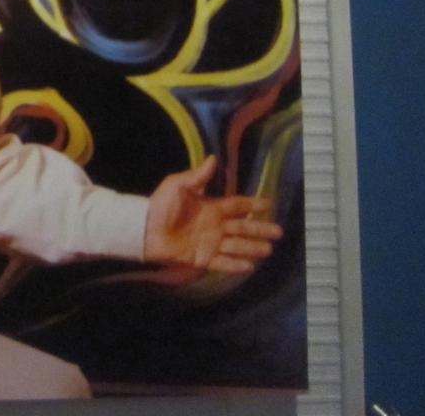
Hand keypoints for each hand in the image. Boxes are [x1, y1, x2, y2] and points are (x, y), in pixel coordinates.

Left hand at [143, 155, 282, 273]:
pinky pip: (223, 262)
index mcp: (211, 207)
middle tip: (279, 232)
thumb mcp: (178, 185)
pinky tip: (249, 266)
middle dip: (260, 229)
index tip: (269, 204)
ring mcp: (210, 243)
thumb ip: (198, 176)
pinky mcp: (202, 258)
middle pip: (243, 228)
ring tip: (269, 250)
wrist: (144, 228)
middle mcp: (214, 226)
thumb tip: (213, 157)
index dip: (252, 205)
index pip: (236, 206)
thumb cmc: (161, 205)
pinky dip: (235, 264)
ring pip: (237, 246)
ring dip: (253, 248)